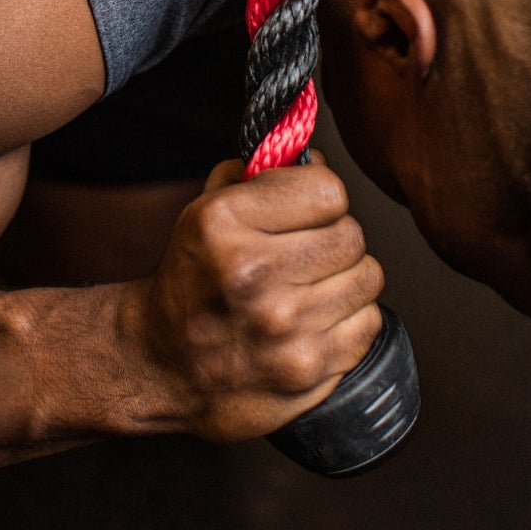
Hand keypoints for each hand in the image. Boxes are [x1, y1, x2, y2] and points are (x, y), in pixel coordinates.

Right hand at [126, 154, 384, 441]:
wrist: (161, 362)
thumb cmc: (190, 280)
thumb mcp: (202, 211)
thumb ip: (258, 176)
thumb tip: (314, 159)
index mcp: (225, 224)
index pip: (328, 190)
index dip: (320, 194)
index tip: (307, 206)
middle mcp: (254, 274)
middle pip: (351, 235)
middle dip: (333, 236)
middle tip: (308, 249)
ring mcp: (284, 327)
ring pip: (368, 277)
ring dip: (346, 277)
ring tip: (312, 285)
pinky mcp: (307, 370)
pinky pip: (369, 323)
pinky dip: (349, 319)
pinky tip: (316, 319)